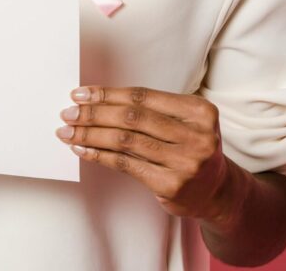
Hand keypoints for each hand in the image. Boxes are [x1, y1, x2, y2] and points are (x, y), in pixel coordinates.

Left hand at [55, 85, 232, 223]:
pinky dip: (100, 155)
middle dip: (94, 113)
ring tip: (68, 131)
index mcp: (199, 111)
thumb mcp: (182, 121)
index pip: (142, 96)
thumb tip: (95, 99)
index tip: (81, 94)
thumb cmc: (190, 148)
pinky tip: (83, 150)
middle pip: (131, 117)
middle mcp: (196, 136)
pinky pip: (126, 164)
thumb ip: (148, 110)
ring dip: (90, 134)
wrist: (217, 192)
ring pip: (125, 141)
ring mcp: (185, 162)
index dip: (108, 94)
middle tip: (69, 113)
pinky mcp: (171, 185)